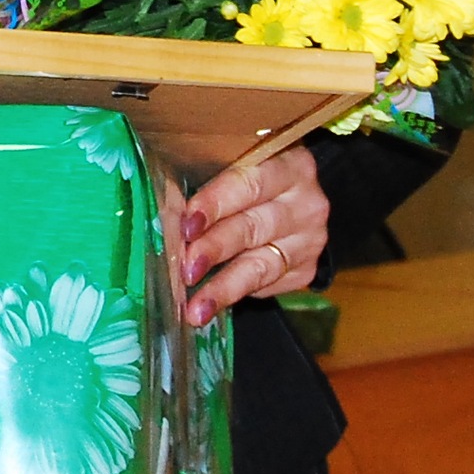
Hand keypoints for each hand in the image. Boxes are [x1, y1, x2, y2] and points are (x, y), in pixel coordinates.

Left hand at [179, 144, 328, 325]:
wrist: (293, 202)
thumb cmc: (249, 178)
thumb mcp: (235, 166)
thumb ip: (206, 182)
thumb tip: (164, 212)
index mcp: (289, 165)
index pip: (249, 183)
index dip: (215, 204)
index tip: (186, 226)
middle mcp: (305, 203)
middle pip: (253, 227)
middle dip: (214, 249)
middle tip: (186, 270)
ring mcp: (309, 240)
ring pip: (261, 266)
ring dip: (224, 287)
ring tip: (196, 309)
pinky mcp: (305, 270)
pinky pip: (268, 285)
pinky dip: (236, 294)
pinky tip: (212, 304)